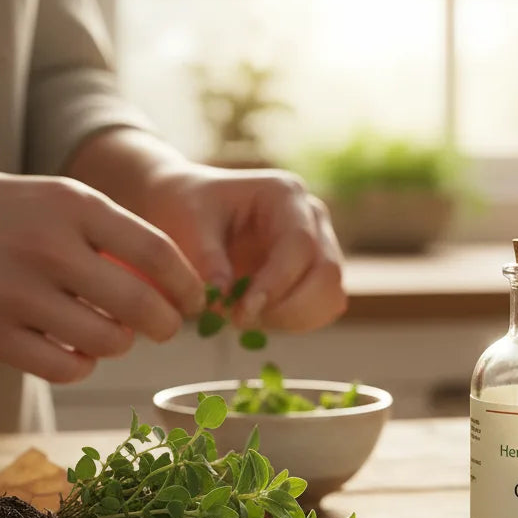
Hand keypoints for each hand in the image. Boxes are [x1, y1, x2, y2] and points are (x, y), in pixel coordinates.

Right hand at [0, 162, 205, 381]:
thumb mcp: (52, 196)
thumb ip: (107, 231)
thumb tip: (169, 279)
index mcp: (70, 204)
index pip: (157, 251)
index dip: (187, 285)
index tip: (195, 300)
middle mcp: (46, 246)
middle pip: (140, 306)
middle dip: (166, 325)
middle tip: (165, 328)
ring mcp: (15, 293)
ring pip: (106, 343)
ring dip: (121, 344)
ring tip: (111, 332)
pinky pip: (65, 368)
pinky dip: (83, 365)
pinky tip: (76, 349)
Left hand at [141, 165, 346, 331]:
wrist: (185, 208)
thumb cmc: (185, 209)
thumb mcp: (186, 226)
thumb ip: (207, 261)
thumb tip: (222, 303)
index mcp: (284, 194)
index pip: (299, 244)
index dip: (275, 284)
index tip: (239, 314)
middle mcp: (311, 217)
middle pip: (327, 272)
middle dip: (287, 308)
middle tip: (238, 322)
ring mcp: (319, 245)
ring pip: (331, 295)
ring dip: (293, 319)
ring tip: (245, 320)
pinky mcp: (313, 273)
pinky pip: (322, 307)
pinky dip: (295, 323)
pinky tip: (258, 320)